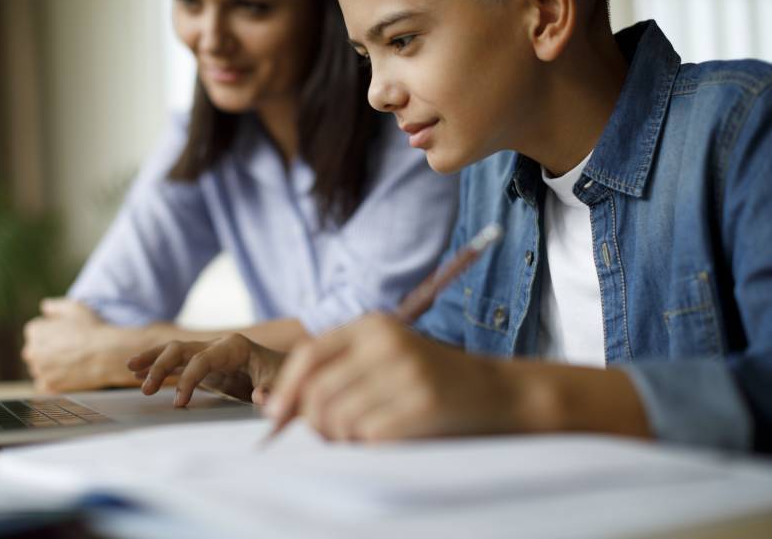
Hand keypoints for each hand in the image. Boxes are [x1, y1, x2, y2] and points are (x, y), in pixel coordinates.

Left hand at [22, 298, 148, 392]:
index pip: (35, 331)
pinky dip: (54, 381)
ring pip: (40, 368)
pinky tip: (69, 374)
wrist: (108, 354)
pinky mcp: (49, 387)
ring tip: (71, 361)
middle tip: (69, 348)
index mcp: (34, 331)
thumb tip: (44, 307)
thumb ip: (55, 306)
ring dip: (50, 366)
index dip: (52, 331)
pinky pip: (45, 384)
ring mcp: (39, 371)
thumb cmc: (92, 329)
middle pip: (35, 350)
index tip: (66, 334)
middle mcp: (31, 351)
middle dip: (47, 349)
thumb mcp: (74, 308)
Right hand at [127, 334, 284, 406]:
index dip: (188, 381)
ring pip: (174, 351)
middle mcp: (218, 345)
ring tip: (130, 369)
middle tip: (145, 390)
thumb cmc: (285, 377)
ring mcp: (209, 353)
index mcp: (234, 347)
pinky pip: (177, 362)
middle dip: (161, 365)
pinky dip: (158, 365)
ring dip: (152, 360)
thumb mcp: (282, 384)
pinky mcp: (205, 364)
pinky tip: (137, 372)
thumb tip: (259, 397)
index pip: (201, 360)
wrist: (289, 371)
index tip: (178, 404)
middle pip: (181, 349)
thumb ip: (270, 391)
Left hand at [265, 313, 530, 441]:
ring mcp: (407, 371)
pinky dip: (370, 447)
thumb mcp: (384, 359)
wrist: (496, 391)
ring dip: (344, 439)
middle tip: (331, 436)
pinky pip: (370, 436)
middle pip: (319, 392)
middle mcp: (388, 342)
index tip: (275, 417)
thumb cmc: (429, 380)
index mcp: (373, 325)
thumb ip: (338, 373)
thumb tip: (277, 407)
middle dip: (315, 424)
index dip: (287, 389)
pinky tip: (388, 438)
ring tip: (364, 435)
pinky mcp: (424, 402)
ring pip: (340, 419)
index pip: (309, 355)